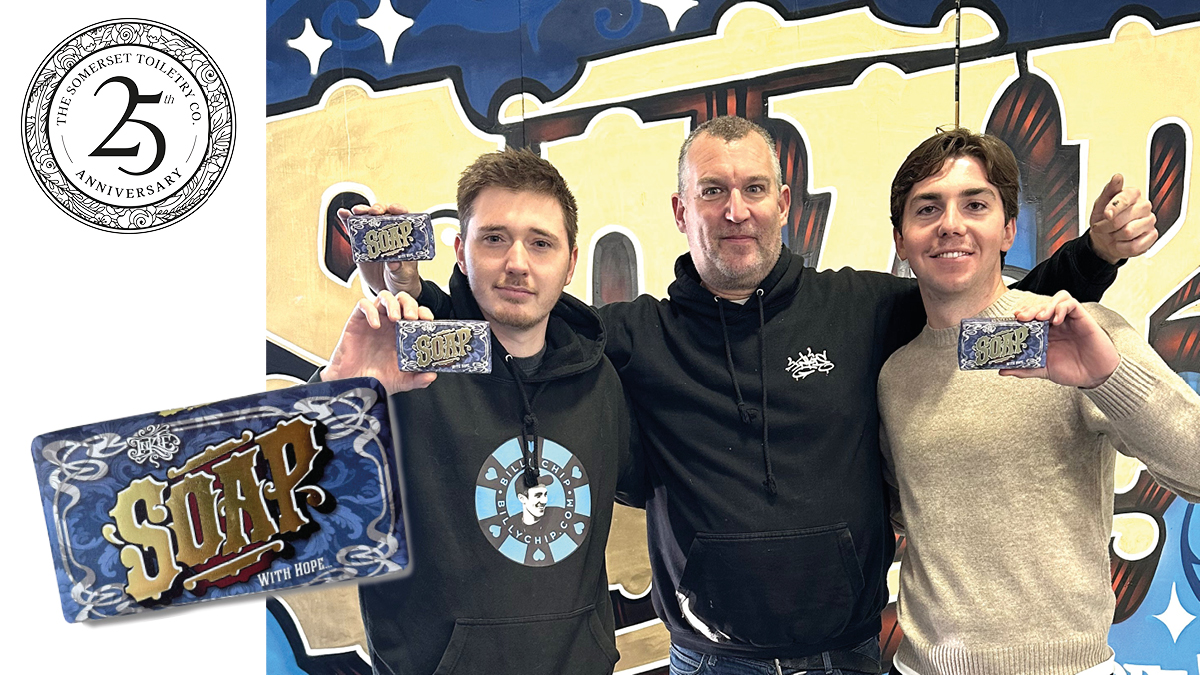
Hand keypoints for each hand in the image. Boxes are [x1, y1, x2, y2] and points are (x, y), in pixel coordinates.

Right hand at [322, 290, 436, 393]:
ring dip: (392, 303)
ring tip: (395, 317)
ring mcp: (374, 320)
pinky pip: (363, 305)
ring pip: (384, 297)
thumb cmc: (376, 378)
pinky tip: (375, 325)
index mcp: (403, 333)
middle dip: (410, 304)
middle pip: (403, 299)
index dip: (424, 312)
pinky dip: (370, 310)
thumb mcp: (402, 381)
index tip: (427, 320)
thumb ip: (417, 379)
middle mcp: (390, 324)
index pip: (417, 313)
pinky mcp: (357, 321)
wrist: (353, 384)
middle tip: (411, 317)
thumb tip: (431, 375)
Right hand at [337, 203, 423, 296]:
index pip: (403, 217)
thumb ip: (399, 268)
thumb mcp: (404, 275)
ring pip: (368, 219)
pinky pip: (354, 231)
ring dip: (362, 212)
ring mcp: (375, 238)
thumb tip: (393, 262)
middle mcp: (389, 233)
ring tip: (355, 211)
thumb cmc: (403, 279)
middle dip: (378, 209)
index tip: (392, 209)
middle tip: (373, 212)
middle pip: (384, 214)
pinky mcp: (362, 245)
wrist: (390, 289)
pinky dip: (347, 221)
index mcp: (404, 237)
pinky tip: (342, 214)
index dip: (398, 210)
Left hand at [1002, 290, 1119, 387]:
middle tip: (1021, 317)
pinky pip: (1071, 304)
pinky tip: (1056, 320)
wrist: (1095, 376)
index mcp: (1045, 332)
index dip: (1020, 315)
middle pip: (1040, 306)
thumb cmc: (1072, 370)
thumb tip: (1002, 371)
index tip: (1011, 320)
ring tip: (1038, 317)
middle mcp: (1056, 324)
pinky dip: (1061, 308)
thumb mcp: (1044, 369)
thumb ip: (1024, 368)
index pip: (1030, 316)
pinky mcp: (1083, 318)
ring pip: (1055, 300)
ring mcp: (1069, 320)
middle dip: (1029, 309)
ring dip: (1044, 306)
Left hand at [1087, 174, 1157, 263]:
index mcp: (1132, 194)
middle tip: (1104, 227)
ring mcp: (1150, 221)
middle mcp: (1144, 206)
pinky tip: (1122, 242)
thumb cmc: (1103, 219)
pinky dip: (1122, 247)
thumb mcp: (1100, 204)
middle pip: (1122, 219)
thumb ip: (1109, 190)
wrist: (1105, 240)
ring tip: (1114, 233)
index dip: (1112, 209)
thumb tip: (1118, 177)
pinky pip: (1134, 246)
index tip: (1105, 214)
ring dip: (1115, 237)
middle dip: (1107, 226)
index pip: (1124, 198)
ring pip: (1128, 233)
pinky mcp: (1153, 236)